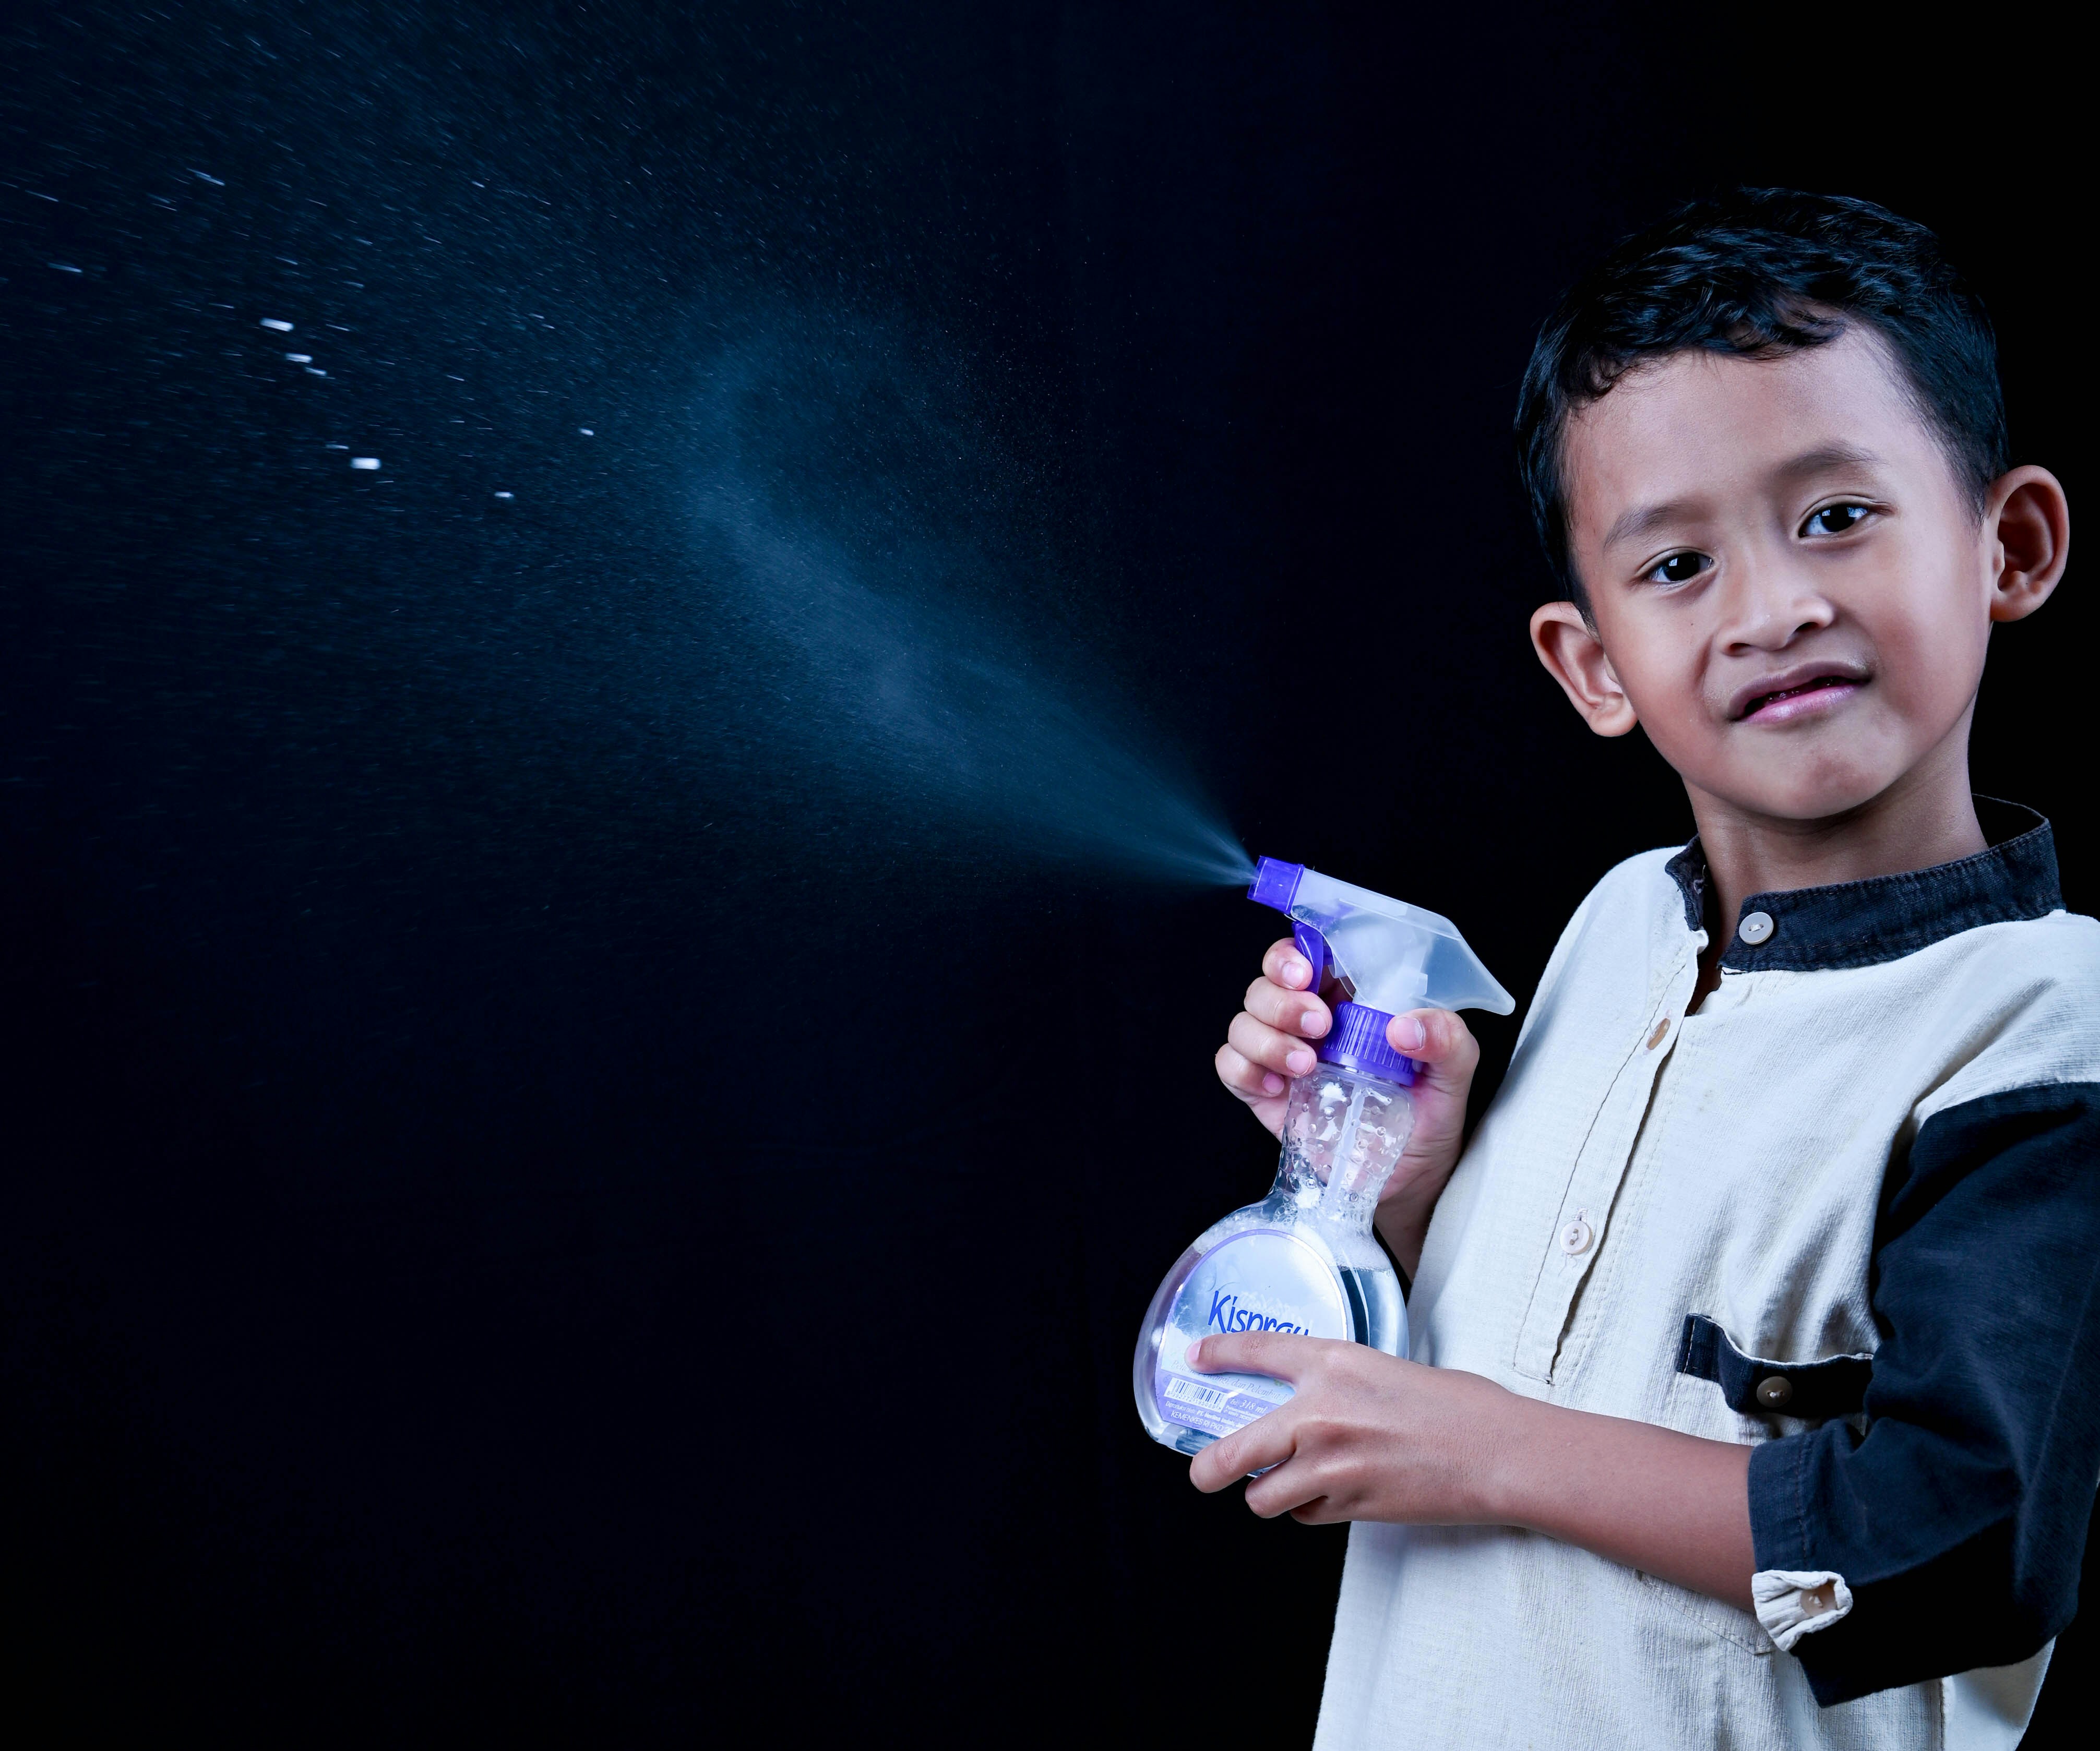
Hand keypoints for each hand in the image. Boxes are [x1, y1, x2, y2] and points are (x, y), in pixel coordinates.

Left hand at [1184, 1331, 1508, 1524]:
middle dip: (1207, 1469)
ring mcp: (1331, 1465)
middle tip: (1204, 1472)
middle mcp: (1320, 1412)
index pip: (1256, 1351)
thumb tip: (1306, 1400)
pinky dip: (1309, 1511)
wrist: (1498, 1451)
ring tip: (1289, 1484)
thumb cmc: (1457, 1407)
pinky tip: (1334, 1495)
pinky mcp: (1349, 1505)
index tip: (1197, 1358)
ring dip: (1269, 1495)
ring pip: (1263, 1497)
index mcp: (1332, 1363)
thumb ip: (1337, 1382)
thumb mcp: (1385, 1370)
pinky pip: (1305, 1516)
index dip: (1219, 1353)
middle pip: (1230, 1452)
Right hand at [1213, 938, 1480, 1270]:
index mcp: (1351, 999)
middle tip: (1319, 1025)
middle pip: (1266, 984)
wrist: (1410, 1180)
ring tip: (1306, 1066)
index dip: (1294, 953)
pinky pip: (1231, 1066)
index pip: (1308, 954)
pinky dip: (1244, 1070)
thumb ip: (1447, 1040)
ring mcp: (1283, 1057)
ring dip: (1266, 1037)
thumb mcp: (1454, 1074)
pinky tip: (1277, 1089)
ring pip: (1243, 1021)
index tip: (1305, 971)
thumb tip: (1406, 1026)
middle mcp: (1310, 1022)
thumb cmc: (1430, 1117)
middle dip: (1282, 1000)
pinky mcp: (1264, 1094)